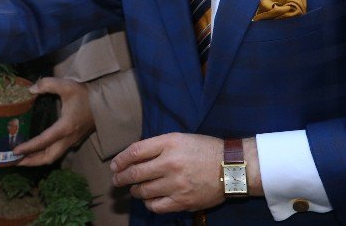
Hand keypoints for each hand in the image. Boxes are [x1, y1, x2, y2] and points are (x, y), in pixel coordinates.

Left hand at [14, 77, 93, 165]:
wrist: (103, 102)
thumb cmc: (84, 94)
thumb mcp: (66, 85)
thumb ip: (47, 84)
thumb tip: (31, 89)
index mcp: (65, 127)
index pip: (43, 141)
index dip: (29, 147)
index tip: (14, 151)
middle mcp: (68, 139)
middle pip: (48, 157)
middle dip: (31, 161)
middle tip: (13, 161)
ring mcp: (71, 142)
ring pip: (52, 157)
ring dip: (36, 160)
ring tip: (20, 159)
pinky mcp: (72, 141)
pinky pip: (56, 153)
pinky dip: (43, 155)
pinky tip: (34, 151)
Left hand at [110, 133, 259, 213]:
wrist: (231, 167)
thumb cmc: (204, 150)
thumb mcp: (179, 139)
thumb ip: (157, 146)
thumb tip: (134, 156)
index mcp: (169, 144)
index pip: (135, 152)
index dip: (120, 160)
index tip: (114, 165)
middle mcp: (170, 163)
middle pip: (135, 173)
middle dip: (121, 178)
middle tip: (116, 180)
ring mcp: (176, 184)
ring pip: (143, 191)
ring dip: (135, 191)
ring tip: (134, 189)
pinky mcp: (183, 201)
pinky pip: (156, 206)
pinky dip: (148, 203)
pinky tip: (149, 200)